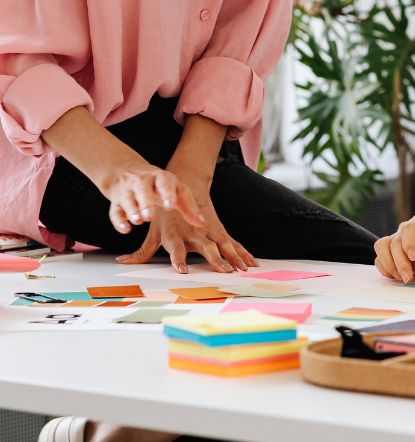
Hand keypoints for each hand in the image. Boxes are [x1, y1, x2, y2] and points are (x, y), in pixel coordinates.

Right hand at [99, 166, 202, 234]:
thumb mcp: (176, 190)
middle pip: (143, 189)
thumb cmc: (159, 186)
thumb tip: (201, 223)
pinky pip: (115, 211)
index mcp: (161, 177)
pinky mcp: (116, 202)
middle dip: (146, 203)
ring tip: (139, 221)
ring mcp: (128, 190)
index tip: (170, 206)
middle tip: (150, 216)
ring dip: (132, 211)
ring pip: (128, 199)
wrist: (130, 174)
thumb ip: (188, 206)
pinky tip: (125, 229)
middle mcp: (142, 181)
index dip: (167, 194)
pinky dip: (119, 221)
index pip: (165, 183)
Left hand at [118, 187, 256, 273]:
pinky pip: (233, 243)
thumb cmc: (167, 213)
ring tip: (242, 269)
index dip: (179, 259)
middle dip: (216, 259)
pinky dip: (243, 252)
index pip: (176, 249)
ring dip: (234, 256)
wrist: (186, 185)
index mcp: (175, 235)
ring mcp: (209, 231)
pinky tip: (250, 263)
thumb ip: (140, 251)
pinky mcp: (219, 229)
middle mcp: (194, 233)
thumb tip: (121, 261)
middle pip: (207, 247)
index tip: (182, 270)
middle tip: (225, 270)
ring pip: (225, 244)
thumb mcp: (153, 230)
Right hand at [374, 214, 414, 282]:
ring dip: (389, 265)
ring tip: (402, 277)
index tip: (414, 257)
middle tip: (408, 277)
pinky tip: (397, 276)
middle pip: (395, 241)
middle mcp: (406, 229)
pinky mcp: (392, 253)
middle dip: (400, 261)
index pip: (408, 228)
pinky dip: (385, 269)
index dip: (408, 242)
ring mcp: (397, 240)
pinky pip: (380, 258)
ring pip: (382, 247)